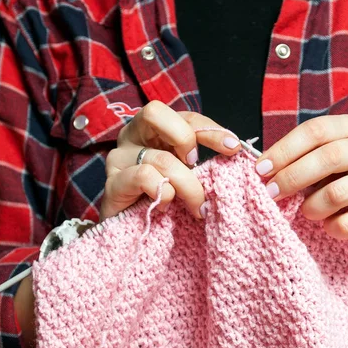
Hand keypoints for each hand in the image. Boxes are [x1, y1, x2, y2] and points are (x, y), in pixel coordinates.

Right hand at [101, 101, 241, 220]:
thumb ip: (204, 160)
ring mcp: (119, 159)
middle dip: (185, 138)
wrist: (136, 235)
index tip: (233, 148)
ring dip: (187, 185)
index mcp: (154, 130)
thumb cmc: (166, 200)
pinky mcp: (112, 184)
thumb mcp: (189, 175)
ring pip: (161, 158)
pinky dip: (164, 193)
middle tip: (197, 164)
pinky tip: (166, 207)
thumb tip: (234, 149)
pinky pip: (144, 177)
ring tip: (196, 206)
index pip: (185, 117)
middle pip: (154, 112)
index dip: (211, 129)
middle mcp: (132, 137)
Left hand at [254, 115, 347, 244]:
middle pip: (328, 157)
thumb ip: (301, 161)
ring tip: (307, 212)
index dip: (284, 149)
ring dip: (312, 207)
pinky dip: (331, 228)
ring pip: (338, 193)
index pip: (315, 131)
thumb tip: (263, 171)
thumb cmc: (347, 181)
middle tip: (271, 193)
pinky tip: (330, 225)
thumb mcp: (327, 163)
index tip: (261, 169)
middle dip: (292, 177)